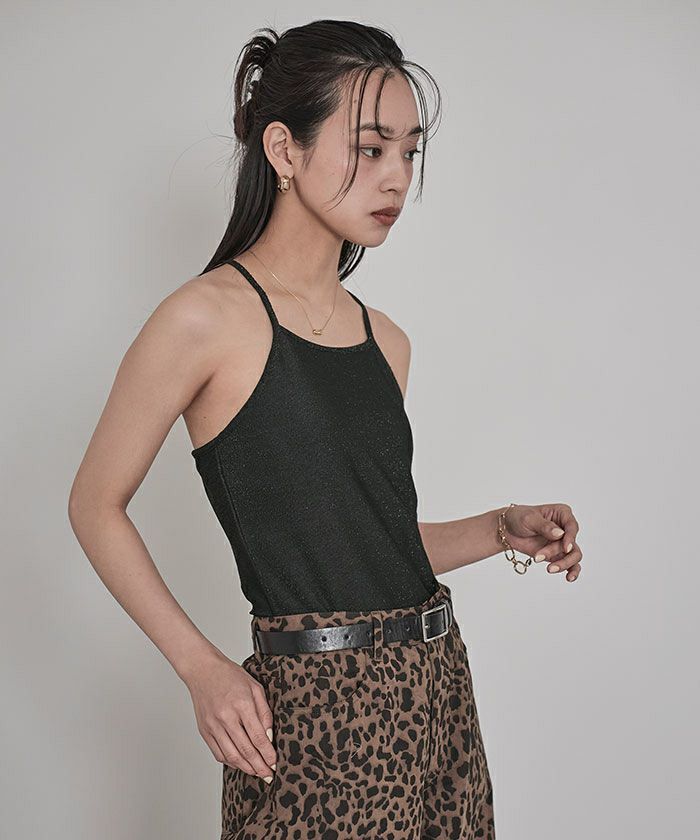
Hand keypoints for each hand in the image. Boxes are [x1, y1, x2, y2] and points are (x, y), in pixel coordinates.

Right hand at [183, 650, 276, 780]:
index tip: (275, 763)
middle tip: (269, 775)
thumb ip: (264, 712)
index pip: (258, 736)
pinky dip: (231, 762)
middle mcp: (226, 717)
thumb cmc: (230, 676)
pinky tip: (241, 764)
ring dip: (246, 768)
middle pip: (245, 750)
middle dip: (259, 766)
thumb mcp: (255, 687)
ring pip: (231, 755)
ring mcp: (213, 725)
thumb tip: (269, 736)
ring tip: (257, 773)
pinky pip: (218, 753)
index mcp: (241, 704)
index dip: (268, 753)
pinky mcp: (204, 731)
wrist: (203, 671)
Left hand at [503, 503, 581, 581]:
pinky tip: (569, 578)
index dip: (570, 538)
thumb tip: (560, 534)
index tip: (566, 548)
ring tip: (548, 569)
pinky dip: (572, 572)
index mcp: (562, 513)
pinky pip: (571, 565)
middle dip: (557, 552)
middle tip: (538, 557)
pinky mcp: (558, 555)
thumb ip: (544, 526)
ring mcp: (563, 543)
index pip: (572, 526)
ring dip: (562, 564)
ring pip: (573, 556)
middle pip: (572, 544)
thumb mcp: (528, 518)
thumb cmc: (519, 518)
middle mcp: (566, 528)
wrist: (506, 531)